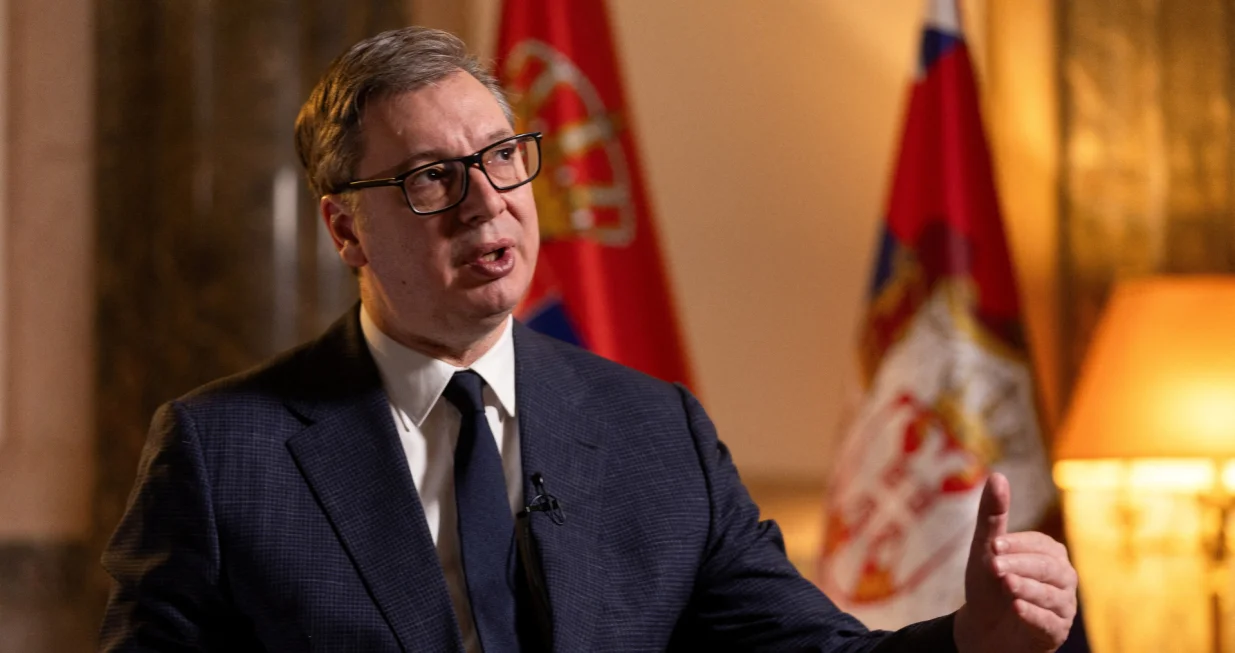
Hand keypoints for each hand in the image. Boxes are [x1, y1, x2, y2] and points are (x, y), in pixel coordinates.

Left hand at [953, 473, 1076, 652]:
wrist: (983, 628)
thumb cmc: (989, 584)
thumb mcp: (987, 549)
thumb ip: (993, 515)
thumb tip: (997, 475)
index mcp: (1049, 553)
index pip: (1038, 545)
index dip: (1016, 545)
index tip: (992, 546)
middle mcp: (1062, 577)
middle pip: (1048, 568)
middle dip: (1020, 566)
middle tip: (994, 567)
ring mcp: (1062, 606)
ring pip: (1052, 595)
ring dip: (1027, 589)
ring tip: (1007, 586)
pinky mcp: (1056, 632)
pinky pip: (1050, 623)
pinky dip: (1033, 615)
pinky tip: (1017, 609)